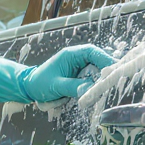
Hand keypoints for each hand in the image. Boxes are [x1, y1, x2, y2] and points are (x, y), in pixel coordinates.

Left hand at [0, 45, 116, 103]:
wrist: (30, 88)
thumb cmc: (39, 83)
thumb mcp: (56, 85)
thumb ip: (72, 87)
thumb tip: (89, 90)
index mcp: (71, 54)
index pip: (92, 52)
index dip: (105, 59)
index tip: (113, 69)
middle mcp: (77, 59)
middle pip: (98, 61)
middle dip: (106, 71)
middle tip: (114, 82)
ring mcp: (79, 68)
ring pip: (97, 71)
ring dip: (102, 80)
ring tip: (108, 89)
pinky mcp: (80, 77)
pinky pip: (92, 79)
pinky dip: (96, 85)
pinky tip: (100, 92)